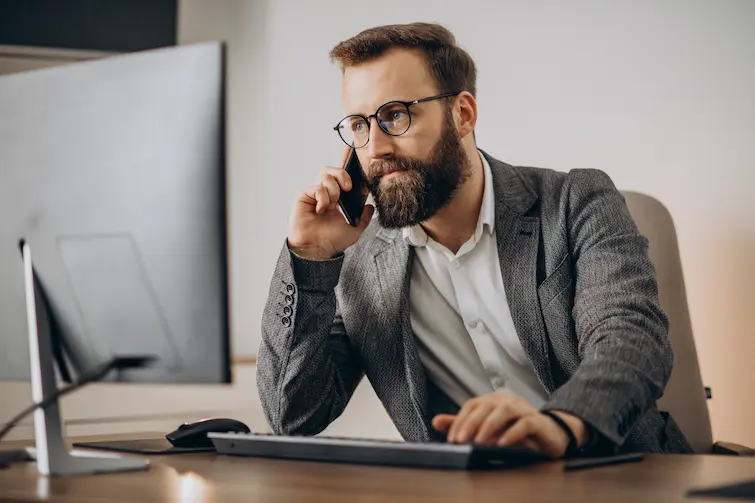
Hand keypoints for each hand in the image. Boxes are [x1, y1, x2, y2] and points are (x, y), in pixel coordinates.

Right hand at [287, 147, 373, 259]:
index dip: (344, 161)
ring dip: (334, 188)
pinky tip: (322, 209)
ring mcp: (313, 194)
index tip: (351, 149)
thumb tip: (370, 206)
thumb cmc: (332, 240)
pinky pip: (316, 187)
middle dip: (342, 174)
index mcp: (336, 198)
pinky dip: (323, 196)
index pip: (340, 176)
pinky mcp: (303, 196)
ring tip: (334, 203)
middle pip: (332, 170)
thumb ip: (364, 218)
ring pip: (325, 176)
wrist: (318, 250)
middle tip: (348, 187)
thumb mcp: (355, 229)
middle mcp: (324, 193)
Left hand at [431, 392, 587, 458]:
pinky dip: (512, 433)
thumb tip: (435, 421)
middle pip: (486, 406)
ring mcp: (523, 408)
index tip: (452, 439)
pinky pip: (524, 424)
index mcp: (492, 400)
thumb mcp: (486, 429)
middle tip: (461, 441)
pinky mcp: (537, 420)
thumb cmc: (514, 431)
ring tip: (479, 442)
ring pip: (504, 411)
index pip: (471, 406)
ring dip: (489, 426)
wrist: (548, 434)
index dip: (460, 421)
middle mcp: (506, 400)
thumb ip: (462, 424)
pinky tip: (503, 443)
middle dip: (471, 424)